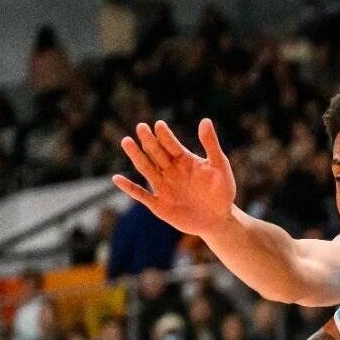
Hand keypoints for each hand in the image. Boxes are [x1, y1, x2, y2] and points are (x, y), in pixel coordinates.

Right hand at [112, 118, 236, 237]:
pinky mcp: (159, 204)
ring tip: (127, 141)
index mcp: (184, 160)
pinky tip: (117, 179)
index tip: (159, 125)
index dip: (166, 136)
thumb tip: (205, 120)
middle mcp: (170, 171)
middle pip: (156, 153)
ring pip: (146, 169)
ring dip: (136, 156)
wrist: (219, 219)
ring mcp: (163, 187)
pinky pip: (141, 195)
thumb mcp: (220, 167)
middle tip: (141, 127)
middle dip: (149, 141)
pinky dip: (130, 188)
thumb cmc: (222, 192)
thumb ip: (211, 145)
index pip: (172, 145)